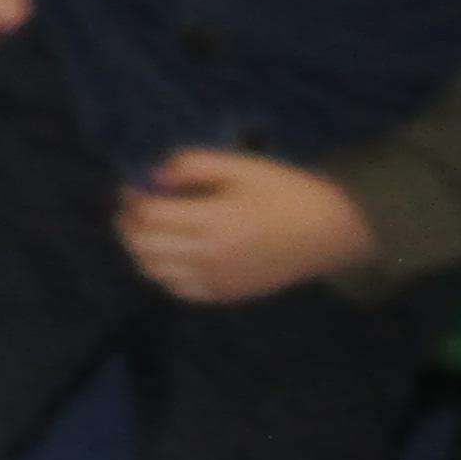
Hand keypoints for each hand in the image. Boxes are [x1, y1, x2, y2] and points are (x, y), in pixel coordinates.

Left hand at [117, 151, 375, 305]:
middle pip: (144, 246)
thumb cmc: (286, 192)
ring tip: (146, 229)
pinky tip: (170, 254)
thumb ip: (191, 165)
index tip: (132, 187)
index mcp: (213, 221)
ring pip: (155, 272)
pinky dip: (164, 272)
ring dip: (141, 249)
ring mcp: (218, 280)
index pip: (149, 216)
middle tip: (131, 207)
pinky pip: (179, 289)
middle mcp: (210, 256)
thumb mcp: (239, 166)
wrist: (331, 230)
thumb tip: (153, 176)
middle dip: (129, 224)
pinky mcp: (227, 294)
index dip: (132, 199)